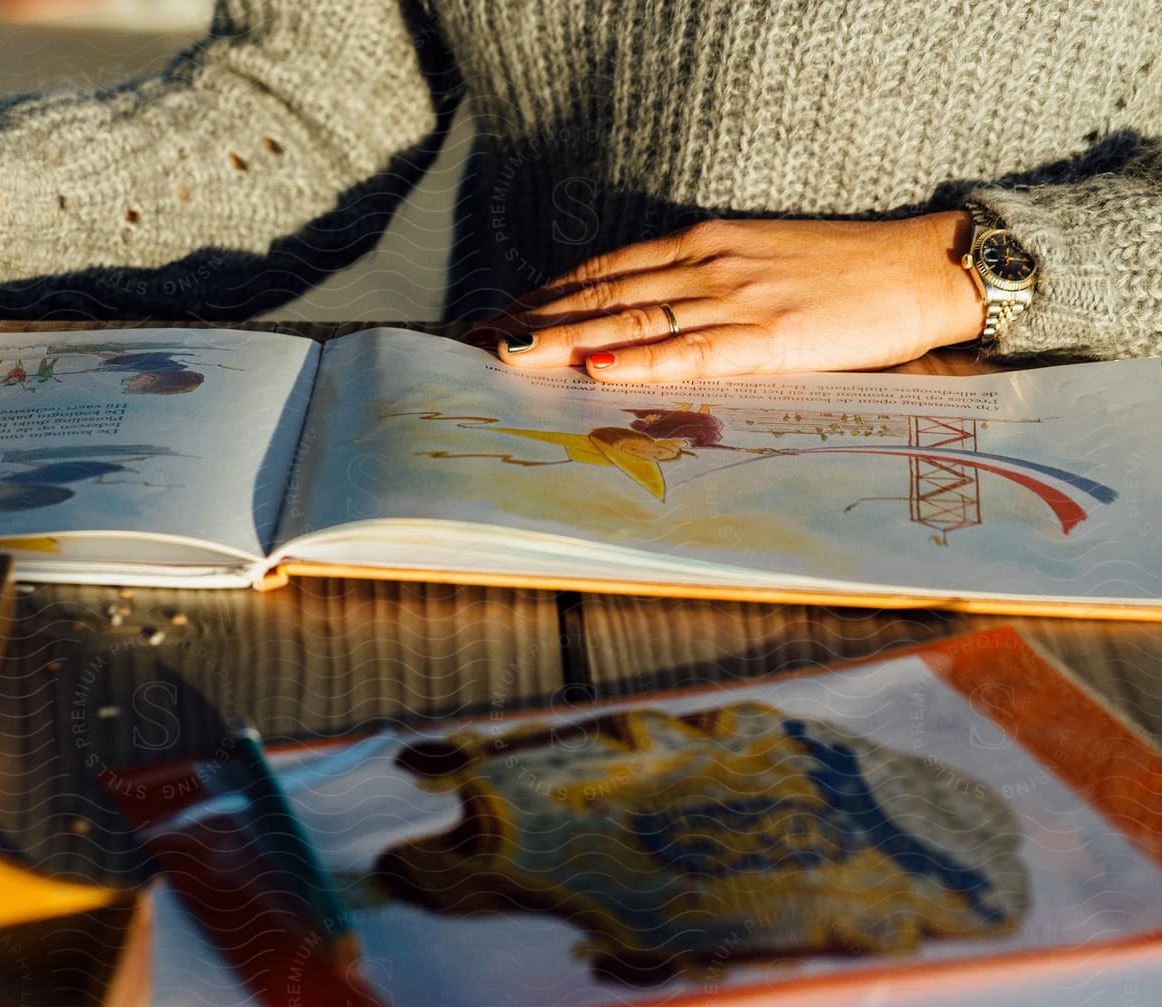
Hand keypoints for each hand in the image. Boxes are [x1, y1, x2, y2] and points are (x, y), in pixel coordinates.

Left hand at [483, 213, 987, 382]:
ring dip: (563, 340)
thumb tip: (641, 318)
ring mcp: (736, 299)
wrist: (923, 269)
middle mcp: (708, 265)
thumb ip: (700, 285)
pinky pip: (690, 350)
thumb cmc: (843, 273)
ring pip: (632, 320)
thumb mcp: (758, 261)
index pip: (604, 270)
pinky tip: (594, 368)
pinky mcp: (770, 337)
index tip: (496, 317)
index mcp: (703, 244)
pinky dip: (638, 360)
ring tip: (508, 357)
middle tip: (476, 343)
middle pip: (602, 293)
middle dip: (533, 320)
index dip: (545, 294)